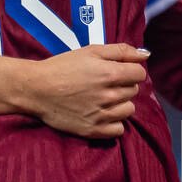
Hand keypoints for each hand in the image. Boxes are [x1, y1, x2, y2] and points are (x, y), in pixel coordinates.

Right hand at [16, 43, 148, 138]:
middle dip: (123, 85)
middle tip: (104, 83)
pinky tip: (102, 114)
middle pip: (133, 91)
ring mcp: (102, 115)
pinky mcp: (93, 130)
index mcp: (110, 74)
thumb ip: (121, 51)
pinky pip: (118, 129)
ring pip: (129, 110)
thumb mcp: (91, 51)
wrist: (36, 89)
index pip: (139, 74)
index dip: (130, 70)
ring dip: (120, 104)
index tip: (118, 70)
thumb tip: (146, 55)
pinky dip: (113, 122)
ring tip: (103, 98)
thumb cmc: (62, 67)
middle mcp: (109, 96)